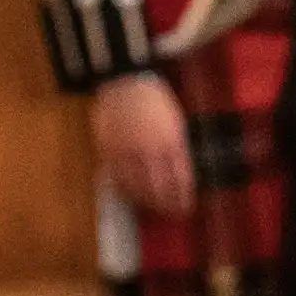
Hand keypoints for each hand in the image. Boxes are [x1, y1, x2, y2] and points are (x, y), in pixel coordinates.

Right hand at [92, 73, 194, 218]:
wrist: (125, 81)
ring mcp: (128, 151)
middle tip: (170, 213)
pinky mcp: (109, 149)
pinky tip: (130, 195)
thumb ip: (177, 148)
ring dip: (146, 201)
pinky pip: (117, 176)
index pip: (181, 180)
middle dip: (166, 205)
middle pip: (159, 188)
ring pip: (137, 186)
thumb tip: (180, 173)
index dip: (183, 197)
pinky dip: (124, 189)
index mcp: (172, 142)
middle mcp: (150, 150)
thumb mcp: (175, 122)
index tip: (186, 207)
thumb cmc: (154, 100)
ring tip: (151, 208)